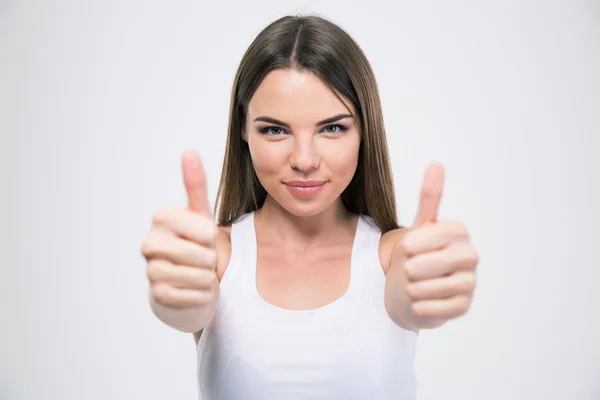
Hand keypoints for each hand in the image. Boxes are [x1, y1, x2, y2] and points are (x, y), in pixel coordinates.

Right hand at [141, 150, 218, 308]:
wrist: (186, 282)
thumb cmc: (194, 243)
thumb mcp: (200, 214)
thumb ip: (195, 184)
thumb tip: (189, 151)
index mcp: (161, 218)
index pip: (207, 231)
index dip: (212, 238)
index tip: (201, 238)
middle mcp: (149, 243)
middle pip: (204, 255)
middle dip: (211, 260)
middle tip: (201, 258)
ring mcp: (150, 271)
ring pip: (202, 276)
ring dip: (208, 278)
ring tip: (197, 272)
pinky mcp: (158, 296)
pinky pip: (196, 296)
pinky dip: (203, 295)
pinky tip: (193, 289)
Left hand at [398, 163, 478, 324]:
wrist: (414, 290)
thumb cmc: (416, 255)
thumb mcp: (419, 227)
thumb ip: (429, 198)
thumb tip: (436, 164)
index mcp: (459, 231)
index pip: (414, 242)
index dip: (404, 248)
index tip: (410, 249)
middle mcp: (471, 256)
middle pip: (416, 267)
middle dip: (405, 271)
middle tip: (412, 270)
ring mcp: (470, 283)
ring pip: (420, 289)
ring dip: (410, 289)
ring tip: (417, 285)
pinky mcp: (463, 307)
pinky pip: (428, 308)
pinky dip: (417, 307)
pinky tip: (422, 301)